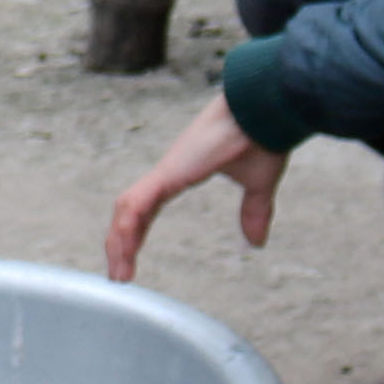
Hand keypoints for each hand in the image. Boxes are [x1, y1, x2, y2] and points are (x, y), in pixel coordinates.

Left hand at [103, 91, 285, 280]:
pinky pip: (138, 202)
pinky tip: (121, 248)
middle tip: (119, 275)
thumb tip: (256, 242)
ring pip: (128, 209)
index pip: (148, 208)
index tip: (130, 258)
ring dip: (119, 241)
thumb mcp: (258, 185)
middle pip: (131, 211)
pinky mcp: (170, 171)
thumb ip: (254, 211)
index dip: (137, 232)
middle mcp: (168, 172)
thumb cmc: (262, 136)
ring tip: (118, 273)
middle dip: (122, 243)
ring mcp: (166, 170)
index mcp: (181, 174)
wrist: (264, 109)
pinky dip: (127, 226)